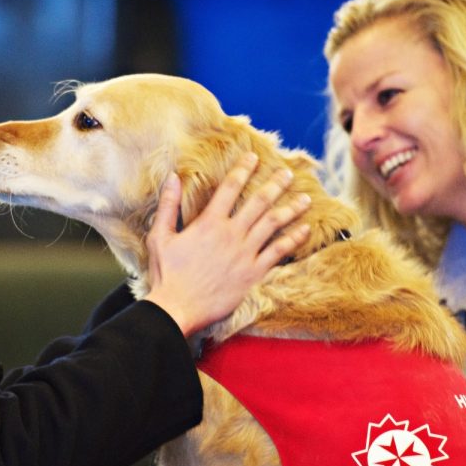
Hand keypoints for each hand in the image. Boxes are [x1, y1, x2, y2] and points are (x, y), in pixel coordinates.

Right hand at [142, 152, 310, 336]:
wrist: (177, 308)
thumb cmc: (166, 274)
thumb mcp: (160, 236)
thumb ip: (168, 205)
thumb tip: (172, 177)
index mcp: (209, 222)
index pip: (230, 187)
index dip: (243, 169)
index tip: (254, 157)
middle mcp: (231, 234)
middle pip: (259, 202)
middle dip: (275, 184)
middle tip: (288, 173)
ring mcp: (245, 253)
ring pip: (273, 224)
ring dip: (291, 208)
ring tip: (305, 198)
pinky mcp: (253, 273)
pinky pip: (278, 252)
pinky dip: (293, 239)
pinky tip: (305, 230)